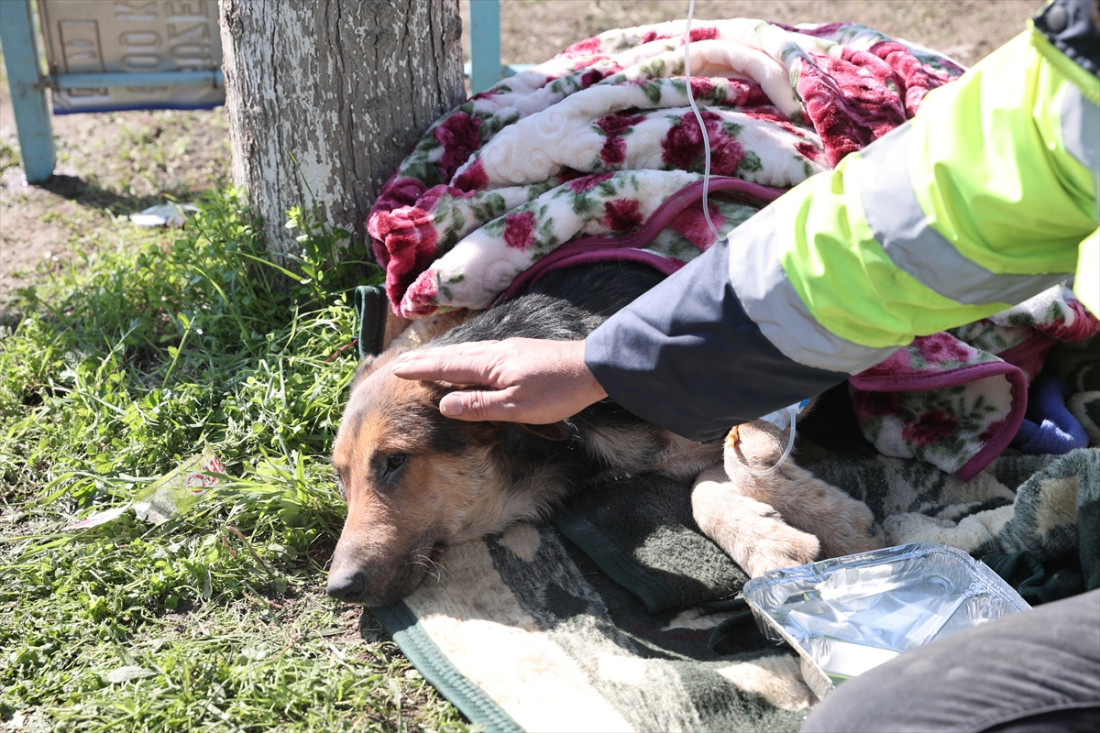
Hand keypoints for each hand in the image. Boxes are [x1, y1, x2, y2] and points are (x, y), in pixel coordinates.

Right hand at [390, 338, 606, 423]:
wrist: (594, 368)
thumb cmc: (557, 391)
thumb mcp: (516, 408)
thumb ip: (479, 406)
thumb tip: (443, 404)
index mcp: (490, 365)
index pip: (446, 367)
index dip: (420, 369)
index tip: (396, 369)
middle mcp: (495, 352)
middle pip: (453, 355)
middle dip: (425, 359)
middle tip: (401, 361)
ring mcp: (509, 350)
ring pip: (467, 352)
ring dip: (444, 357)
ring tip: (427, 361)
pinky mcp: (521, 352)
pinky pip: (482, 353)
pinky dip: (464, 357)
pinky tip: (469, 361)